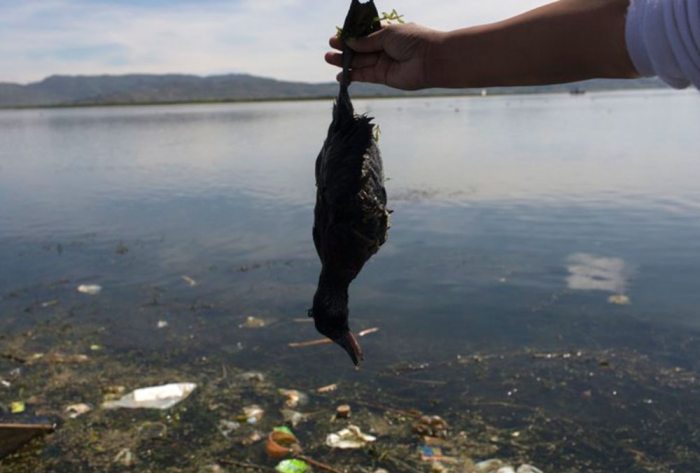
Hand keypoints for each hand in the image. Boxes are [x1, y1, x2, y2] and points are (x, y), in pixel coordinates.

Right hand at [325, 23, 441, 90]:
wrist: (430, 59)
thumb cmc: (413, 40)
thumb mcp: (387, 34)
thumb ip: (367, 41)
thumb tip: (349, 42)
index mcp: (387, 33)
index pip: (365, 35)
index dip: (351, 36)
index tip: (337, 36)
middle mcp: (384, 48)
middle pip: (360, 49)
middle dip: (345, 49)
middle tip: (329, 49)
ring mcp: (383, 63)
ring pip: (360, 62)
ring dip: (345, 62)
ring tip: (328, 59)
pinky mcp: (383, 77)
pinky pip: (364, 76)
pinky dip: (352, 76)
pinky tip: (340, 76)